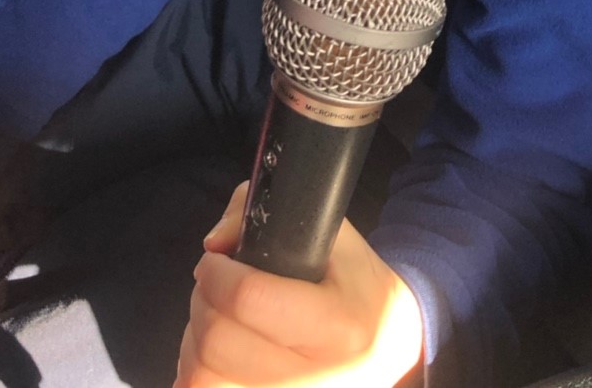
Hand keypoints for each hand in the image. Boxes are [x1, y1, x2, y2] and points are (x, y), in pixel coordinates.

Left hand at [175, 182, 423, 387]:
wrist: (397, 350)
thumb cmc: (361, 289)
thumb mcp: (339, 240)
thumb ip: (276, 219)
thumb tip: (215, 242)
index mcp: (339, 326)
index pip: (250, 299)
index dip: (218, 273)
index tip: (215, 259)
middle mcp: (317, 379)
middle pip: (219, 341)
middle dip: (202, 301)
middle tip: (213, 285)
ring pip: (204, 378)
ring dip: (194, 341)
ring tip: (214, 319)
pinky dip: (196, 374)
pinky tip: (213, 357)